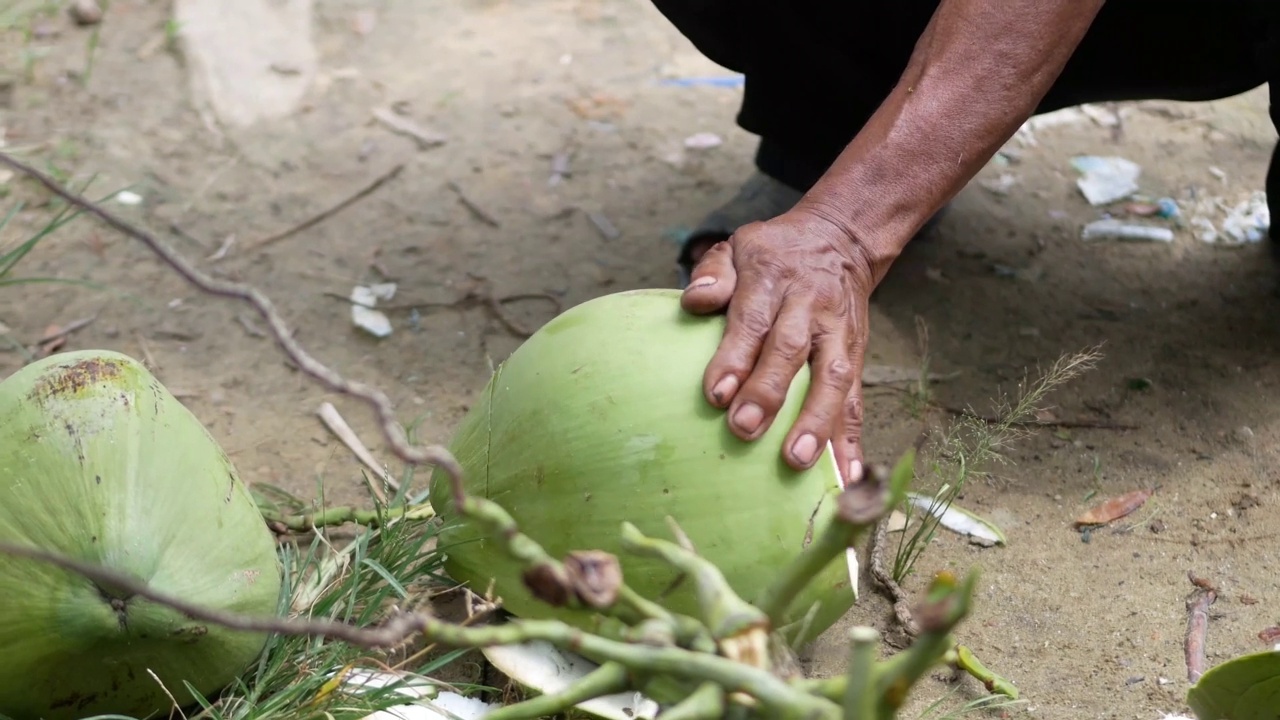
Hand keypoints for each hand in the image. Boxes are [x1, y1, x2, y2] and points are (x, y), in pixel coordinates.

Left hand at [680, 208, 876, 483]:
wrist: (841, 240)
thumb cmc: (774, 255)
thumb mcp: (738, 247)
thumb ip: (713, 272)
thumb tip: (695, 301)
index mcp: (774, 279)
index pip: (753, 320)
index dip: (735, 357)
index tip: (716, 394)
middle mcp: (810, 307)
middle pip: (790, 351)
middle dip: (769, 392)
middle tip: (744, 430)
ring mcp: (839, 333)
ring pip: (833, 378)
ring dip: (817, 422)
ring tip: (798, 461)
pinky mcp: (857, 356)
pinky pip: (857, 399)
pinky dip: (852, 439)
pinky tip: (847, 474)